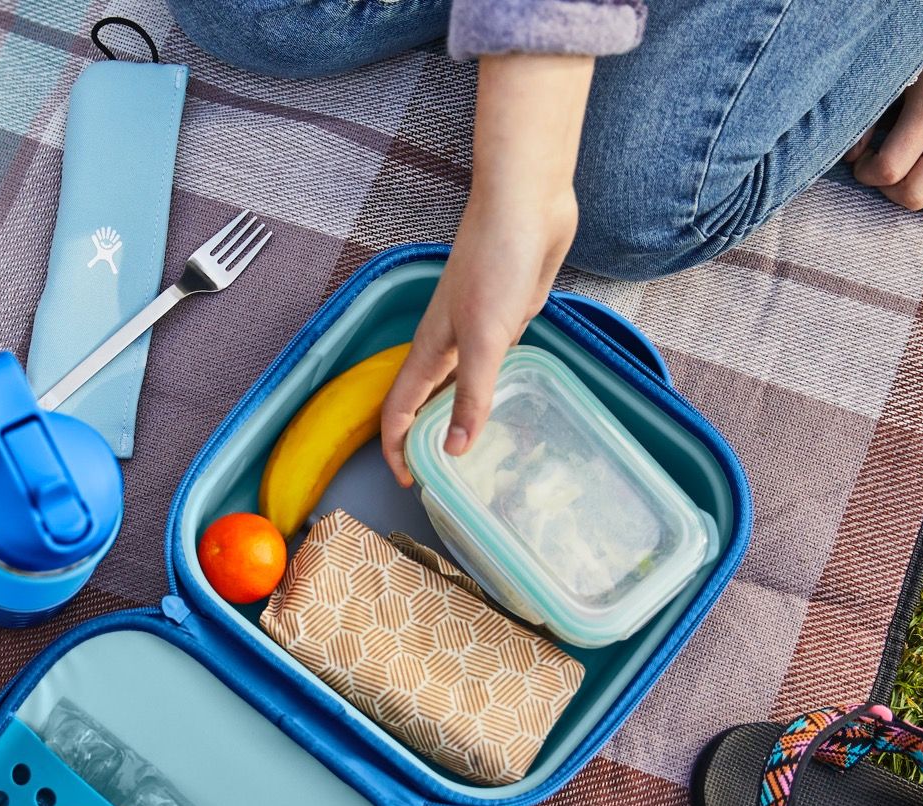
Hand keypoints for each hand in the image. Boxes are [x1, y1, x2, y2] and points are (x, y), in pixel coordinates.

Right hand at [381, 54, 593, 486]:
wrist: (527, 205)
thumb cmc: (496, 262)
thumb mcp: (485, 338)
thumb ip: (472, 395)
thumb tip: (456, 450)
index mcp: (430, 350)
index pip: (398, 412)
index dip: (396, 449)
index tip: (410, 483)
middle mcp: (447, 347)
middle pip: (424, 405)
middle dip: (426, 442)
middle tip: (447, 481)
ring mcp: (476, 334)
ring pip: (460, 389)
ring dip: (462, 420)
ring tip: (482, 458)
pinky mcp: (506, 322)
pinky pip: (493, 371)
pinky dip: (495, 395)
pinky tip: (512, 410)